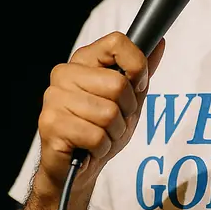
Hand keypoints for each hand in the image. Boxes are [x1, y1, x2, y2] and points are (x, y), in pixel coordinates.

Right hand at [34, 32, 165, 197]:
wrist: (77, 167)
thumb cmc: (103, 128)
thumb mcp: (130, 97)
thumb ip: (142, 70)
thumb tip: (160, 42)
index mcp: (83, 60)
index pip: (116, 42)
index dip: (136, 65)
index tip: (136, 84)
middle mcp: (64, 74)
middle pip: (117, 84)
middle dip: (126, 110)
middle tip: (113, 120)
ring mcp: (54, 98)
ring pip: (108, 113)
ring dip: (114, 132)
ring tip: (101, 134)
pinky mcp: (50, 124)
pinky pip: (96, 136)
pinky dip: (102, 146)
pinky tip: (90, 147)